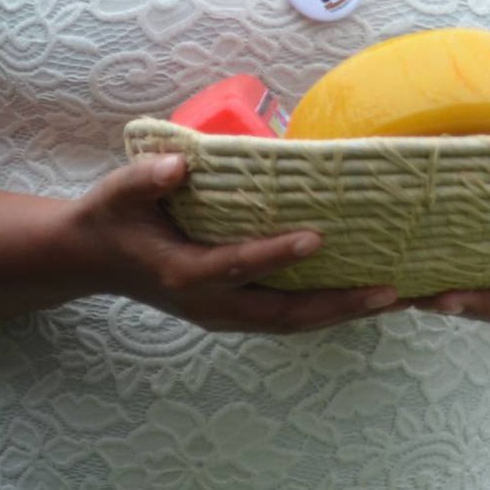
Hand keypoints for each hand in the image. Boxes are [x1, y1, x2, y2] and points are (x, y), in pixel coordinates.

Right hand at [70, 155, 404, 333]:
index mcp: (183, 274)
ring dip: (344, 314)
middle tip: (390, 292)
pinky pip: (289, 317)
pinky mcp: (237, 312)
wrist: (91, 260)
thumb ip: (146, 180)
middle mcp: (210, 305)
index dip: (275, 255)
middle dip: (336, 306)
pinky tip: (367, 298)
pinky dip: (329, 311)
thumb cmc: (110, 218)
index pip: (236, 266)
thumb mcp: (117, 193)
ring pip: (292, 323)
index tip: (318, 238)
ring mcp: (225, 315)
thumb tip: (178, 166)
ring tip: (398, 299)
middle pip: (282, 315)